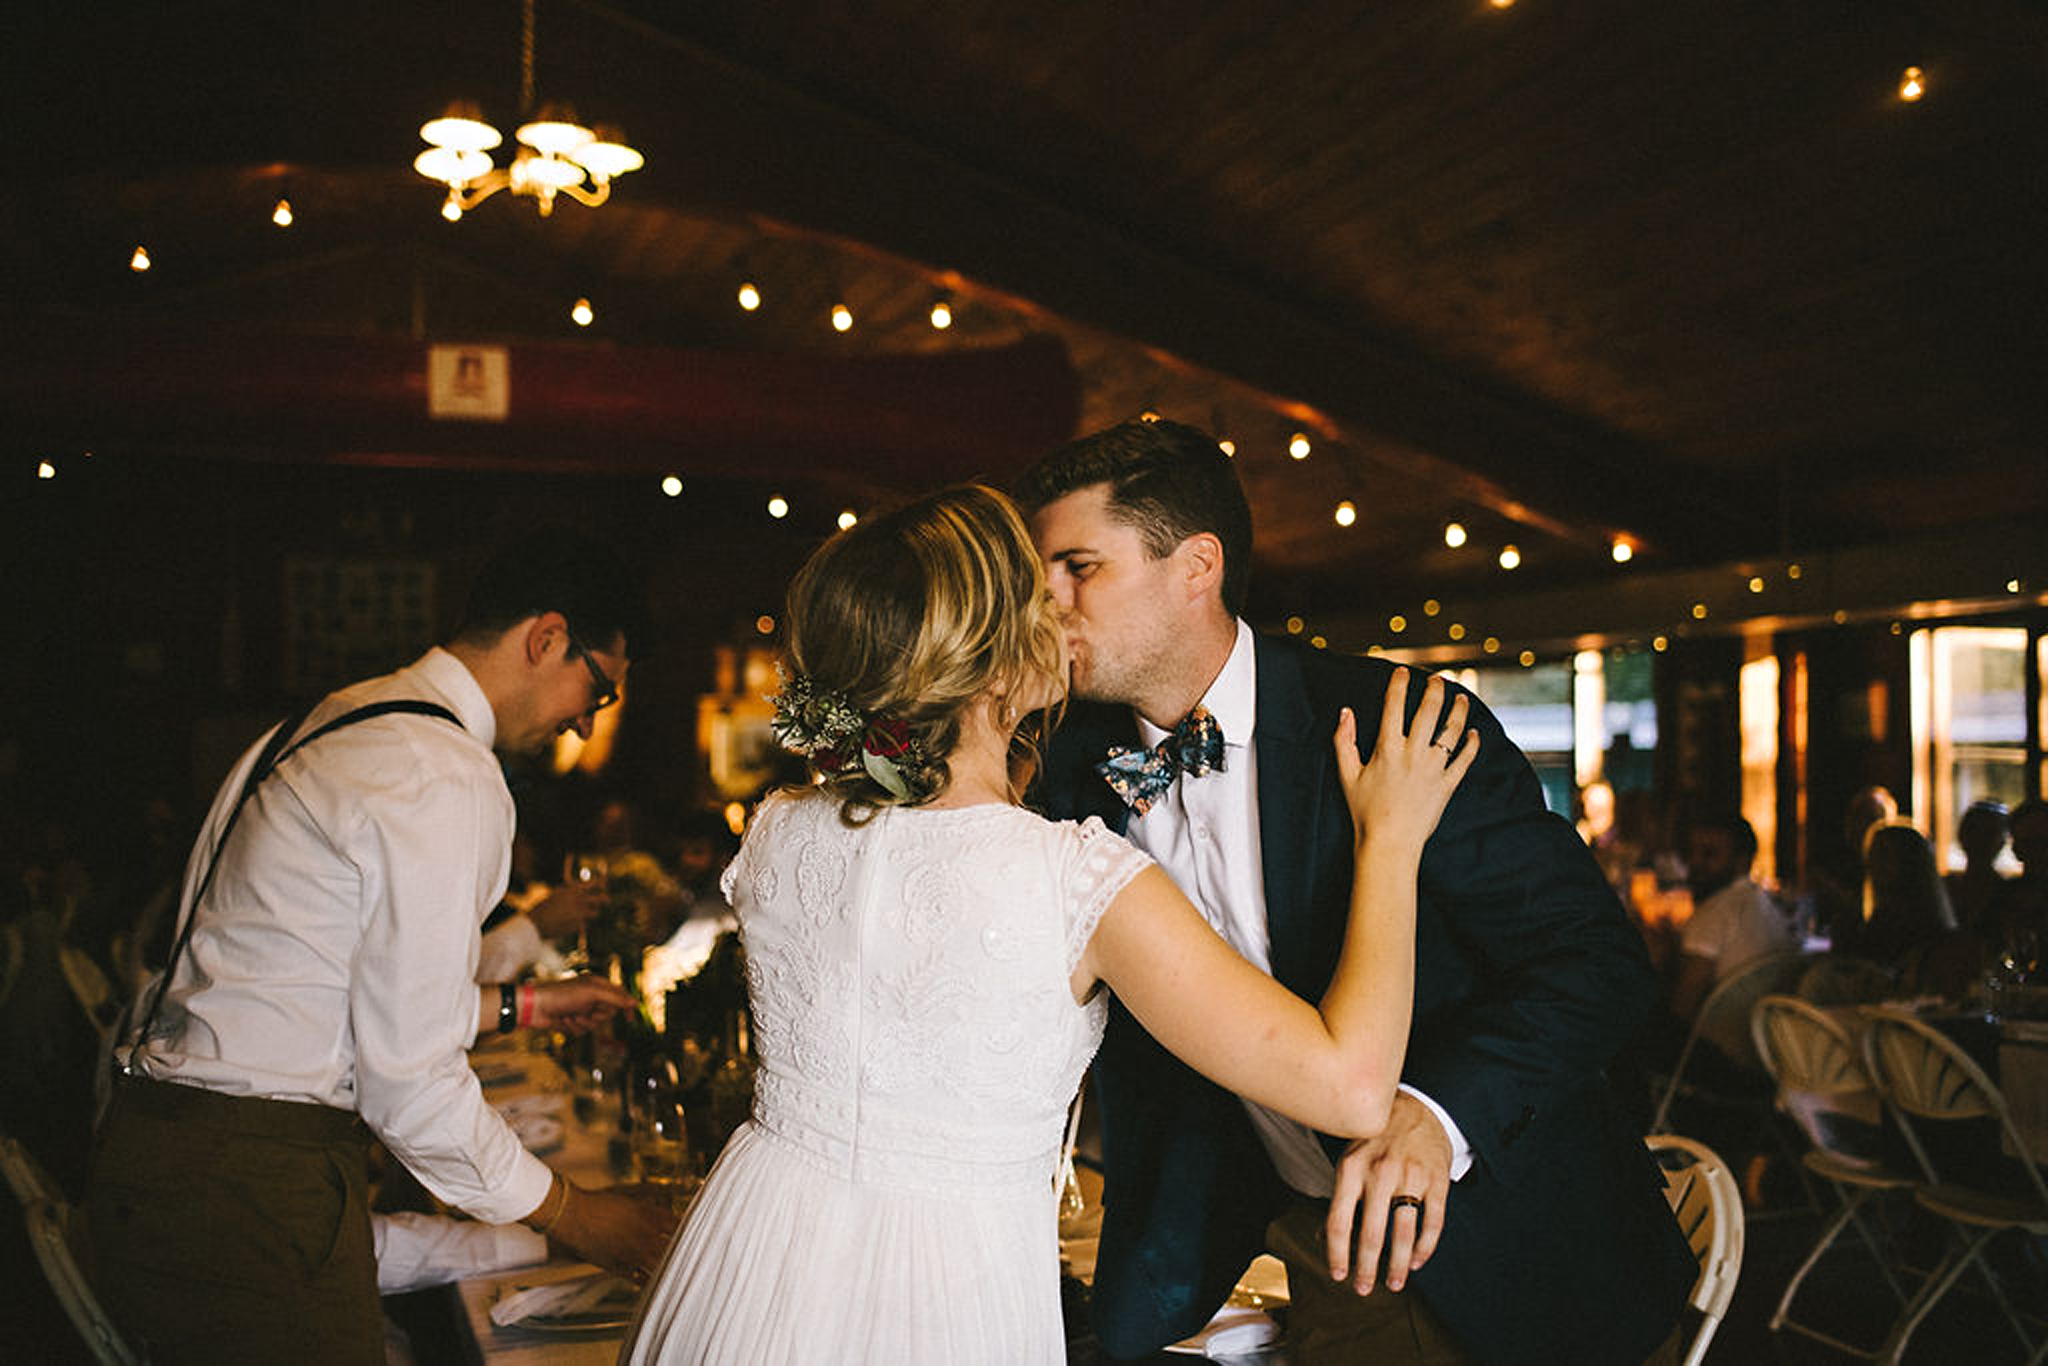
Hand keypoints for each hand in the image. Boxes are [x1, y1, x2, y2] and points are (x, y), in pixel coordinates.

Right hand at [528, 882, 604, 940]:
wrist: (536, 924)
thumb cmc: (543, 908)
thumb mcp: (557, 895)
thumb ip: (570, 892)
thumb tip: (582, 891)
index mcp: (572, 890)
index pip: (594, 884)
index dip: (601, 884)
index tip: (605, 885)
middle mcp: (579, 901)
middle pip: (601, 899)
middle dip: (605, 900)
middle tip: (606, 900)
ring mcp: (580, 914)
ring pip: (595, 913)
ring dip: (592, 913)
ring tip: (584, 914)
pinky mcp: (579, 926)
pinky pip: (585, 924)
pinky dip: (581, 924)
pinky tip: (571, 925)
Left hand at [529, 975, 634, 1033]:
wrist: (535, 1007)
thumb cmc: (562, 995)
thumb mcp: (592, 994)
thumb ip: (615, 998)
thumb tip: (634, 1003)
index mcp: (596, 985)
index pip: (619, 994)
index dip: (626, 1006)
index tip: (630, 1018)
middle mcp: (590, 997)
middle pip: (608, 1012)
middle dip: (598, 1016)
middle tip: (588, 1012)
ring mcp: (581, 1009)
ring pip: (595, 1024)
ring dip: (584, 1023)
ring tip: (571, 1016)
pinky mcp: (572, 1022)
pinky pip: (583, 1031)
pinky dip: (574, 1028)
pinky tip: (563, 1021)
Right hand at [544, 1183, 678, 1282]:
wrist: (574, 1215)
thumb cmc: (600, 1203)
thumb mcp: (631, 1199)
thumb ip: (651, 1207)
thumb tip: (666, 1212)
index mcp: (652, 1216)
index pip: (681, 1226)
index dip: (688, 1230)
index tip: (693, 1233)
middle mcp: (647, 1237)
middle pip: (675, 1250)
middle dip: (684, 1252)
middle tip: (691, 1256)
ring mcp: (635, 1255)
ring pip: (662, 1268)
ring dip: (669, 1268)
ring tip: (677, 1271)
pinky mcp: (621, 1268)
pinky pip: (642, 1279)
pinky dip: (650, 1279)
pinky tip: (655, 1279)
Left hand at [1324, 1091, 1452, 1293]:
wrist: (1418, 1106)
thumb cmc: (1376, 1139)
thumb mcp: (1350, 1158)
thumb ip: (1341, 1196)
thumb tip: (1323, 1238)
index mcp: (1351, 1168)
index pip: (1339, 1222)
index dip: (1338, 1254)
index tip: (1339, 1275)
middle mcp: (1380, 1172)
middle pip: (1371, 1234)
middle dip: (1367, 1268)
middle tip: (1364, 1289)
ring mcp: (1411, 1176)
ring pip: (1404, 1233)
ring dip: (1399, 1265)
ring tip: (1395, 1283)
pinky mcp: (1437, 1180)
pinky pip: (1433, 1222)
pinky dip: (1426, 1247)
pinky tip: (1419, 1261)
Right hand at [1333, 669, 1477, 849]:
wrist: (1389, 843)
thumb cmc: (1364, 811)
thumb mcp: (1347, 774)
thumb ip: (1344, 740)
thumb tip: (1345, 712)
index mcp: (1387, 748)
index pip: (1393, 706)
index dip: (1398, 684)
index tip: (1403, 672)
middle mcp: (1413, 753)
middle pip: (1428, 711)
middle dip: (1434, 690)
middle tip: (1438, 679)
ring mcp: (1433, 769)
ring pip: (1451, 731)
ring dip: (1458, 711)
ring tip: (1462, 698)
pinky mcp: (1447, 785)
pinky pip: (1465, 760)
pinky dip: (1472, 745)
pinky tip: (1474, 734)